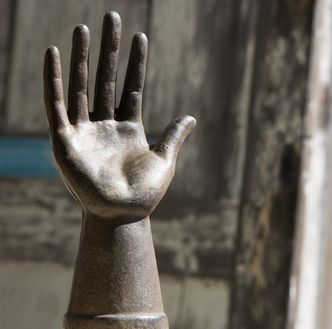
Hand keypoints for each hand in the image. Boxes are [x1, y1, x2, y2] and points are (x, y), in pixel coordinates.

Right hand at [44, 12, 195, 218]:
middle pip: (107, 79)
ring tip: (82, 28)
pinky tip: (53, 55)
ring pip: (81, 86)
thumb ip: (173, 136)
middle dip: (109, 49)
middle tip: (111, 17)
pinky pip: (57, 106)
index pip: (132, 86)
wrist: (123, 216)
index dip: (136, 62)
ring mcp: (85, 131)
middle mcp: (106, 126)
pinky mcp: (64, 141)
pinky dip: (54, 81)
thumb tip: (190, 116)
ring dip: (80, 57)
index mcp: (130, 128)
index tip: (140, 36)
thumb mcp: (164, 161)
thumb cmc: (145, 193)